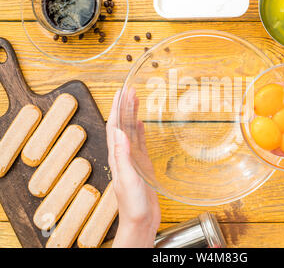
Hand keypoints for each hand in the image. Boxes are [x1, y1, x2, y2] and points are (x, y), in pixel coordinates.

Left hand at [106, 89, 160, 247]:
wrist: (141, 221)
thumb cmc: (132, 205)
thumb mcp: (128, 178)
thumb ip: (123, 156)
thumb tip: (119, 131)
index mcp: (117, 157)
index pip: (114, 126)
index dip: (116, 107)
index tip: (121, 91)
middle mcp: (123, 155)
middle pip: (122, 125)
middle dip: (125, 106)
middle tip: (130, 89)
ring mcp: (133, 159)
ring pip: (131, 131)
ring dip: (132, 115)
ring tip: (136, 99)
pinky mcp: (142, 165)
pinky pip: (140, 143)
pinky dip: (140, 130)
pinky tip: (142, 123)